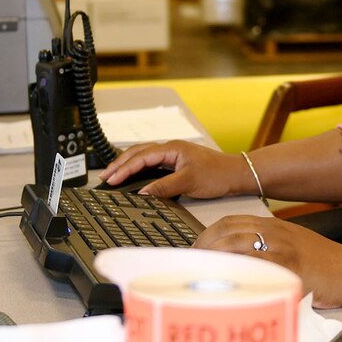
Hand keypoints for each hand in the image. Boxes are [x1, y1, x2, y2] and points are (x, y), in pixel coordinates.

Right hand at [100, 140, 248, 199]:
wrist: (236, 174)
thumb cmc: (218, 174)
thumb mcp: (189, 182)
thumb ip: (164, 187)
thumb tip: (142, 192)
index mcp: (172, 148)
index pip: (141, 157)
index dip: (124, 168)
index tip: (111, 179)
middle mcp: (171, 149)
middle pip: (138, 153)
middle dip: (119, 164)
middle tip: (104, 177)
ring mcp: (174, 155)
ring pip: (144, 156)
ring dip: (127, 165)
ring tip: (112, 175)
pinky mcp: (177, 163)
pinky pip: (152, 163)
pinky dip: (138, 168)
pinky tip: (133, 175)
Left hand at [196, 215, 341, 309]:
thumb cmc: (325, 266)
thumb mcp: (293, 249)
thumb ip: (267, 251)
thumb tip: (237, 266)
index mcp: (274, 226)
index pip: (229, 221)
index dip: (206, 235)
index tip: (195, 252)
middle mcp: (275, 231)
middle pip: (226, 230)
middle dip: (203, 247)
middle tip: (191, 267)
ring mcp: (282, 246)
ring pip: (235, 243)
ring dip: (213, 259)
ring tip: (201, 276)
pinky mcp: (289, 264)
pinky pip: (255, 263)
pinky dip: (236, 272)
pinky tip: (226, 283)